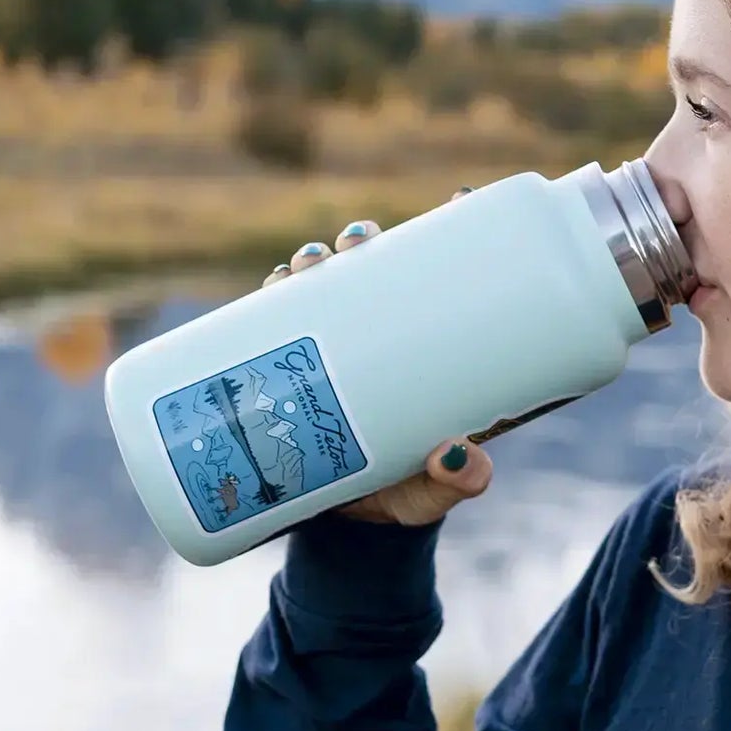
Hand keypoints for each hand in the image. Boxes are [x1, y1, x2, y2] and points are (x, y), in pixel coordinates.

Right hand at [260, 189, 493, 526]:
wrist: (344, 532)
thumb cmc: (405, 497)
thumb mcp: (433, 491)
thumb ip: (456, 481)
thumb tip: (459, 457)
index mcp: (427, 346)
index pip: (442, 274)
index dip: (452, 228)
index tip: (459, 198)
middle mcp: (379, 334)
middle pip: (373, 266)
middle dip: (363, 238)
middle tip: (359, 240)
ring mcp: (332, 346)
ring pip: (321, 284)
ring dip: (313, 260)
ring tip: (309, 263)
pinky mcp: (290, 368)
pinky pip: (276, 321)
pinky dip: (271, 297)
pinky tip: (271, 286)